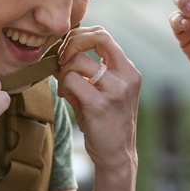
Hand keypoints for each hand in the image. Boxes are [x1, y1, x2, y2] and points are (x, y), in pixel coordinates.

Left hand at [54, 26, 139, 172]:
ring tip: (66, 87)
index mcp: (128, 70)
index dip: (80, 36)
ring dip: (64, 72)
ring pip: (78, 61)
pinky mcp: (100, 104)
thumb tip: (61, 51)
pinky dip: (64, 86)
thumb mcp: (103, 91)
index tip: (67, 50)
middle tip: (61, 59)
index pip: (103, 34)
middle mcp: (127, 76)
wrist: (116, 156)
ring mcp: (115, 90)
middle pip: (97, 37)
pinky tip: (68, 96)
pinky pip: (71, 81)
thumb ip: (88, 70)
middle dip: (72, 43)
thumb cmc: (106, 122)